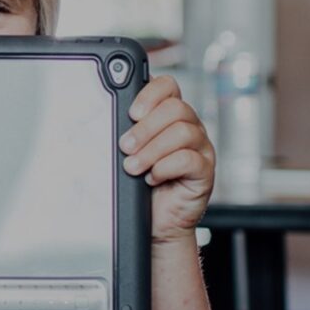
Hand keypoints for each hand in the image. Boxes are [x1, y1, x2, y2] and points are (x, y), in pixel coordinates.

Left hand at [118, 75, 215, 243]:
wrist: (156, 222)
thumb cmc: (141, 186)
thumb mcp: (130, 153)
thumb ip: (125, 133)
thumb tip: (104, 120)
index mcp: (170, 116)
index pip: (168, 86)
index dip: (150, 94)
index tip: (131, 113)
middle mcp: (190, 127)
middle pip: (176, 108)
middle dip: (145, 128)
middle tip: (125, 147)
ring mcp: (201, 149)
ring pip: (183, 132)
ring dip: (151, 150)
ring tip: (133, 167)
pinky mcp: (205, 172)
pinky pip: (189, 159)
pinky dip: (165, 168)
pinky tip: (153, 178)